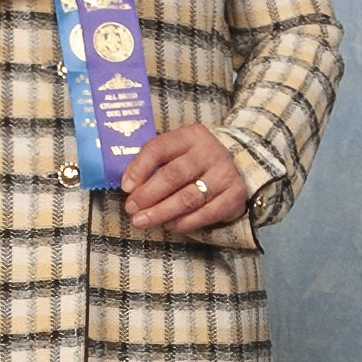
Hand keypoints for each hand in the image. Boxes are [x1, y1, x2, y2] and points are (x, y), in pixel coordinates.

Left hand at [120, 123, 249, 233]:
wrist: (235, 170)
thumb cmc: (194, 163)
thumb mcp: (176, 153)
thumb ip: (154, 164)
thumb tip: (129, 186)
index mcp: (190, 136)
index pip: (159, 148)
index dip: (139, 168)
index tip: (126, 187)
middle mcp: (210, 151)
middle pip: (173, 175)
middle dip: (148, 195)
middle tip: (131, 209)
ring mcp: (225, 173)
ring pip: (188, 197)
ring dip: (162, 212)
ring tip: (143, 221)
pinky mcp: (235, 194)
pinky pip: (206, 214)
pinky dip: (185, 222)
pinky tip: (170, 225)